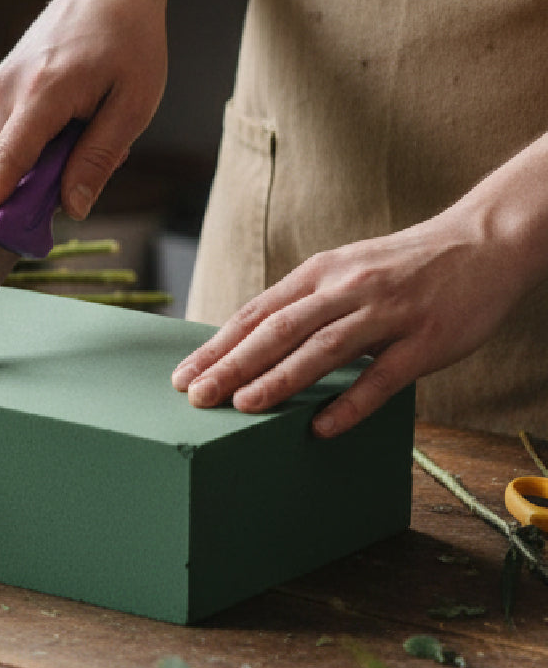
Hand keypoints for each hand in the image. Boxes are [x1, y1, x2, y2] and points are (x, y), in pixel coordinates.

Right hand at [0, 0, 169, 253]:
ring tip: (92, 128)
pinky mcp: (1, 86)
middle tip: (82, 185)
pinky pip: (13, 135)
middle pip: (5, 169)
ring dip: (44, 165)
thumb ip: (99, 158)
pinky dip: (40, 145)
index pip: (3, 166)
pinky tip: (75, 119)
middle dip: (34, 194)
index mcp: (42, 94)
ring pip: (10, 154)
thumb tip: (71, 207)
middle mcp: (7, 90)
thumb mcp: (134, 104)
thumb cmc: (130, 39)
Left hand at [170, 207, 526, 436]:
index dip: (219, 345)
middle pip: (278, 329)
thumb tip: (257, 340)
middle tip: (196, 395)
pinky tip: (321, 427)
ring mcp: (387, 313)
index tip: (184, 373)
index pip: (257, 312)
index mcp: (320, 272)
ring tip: (243, 406)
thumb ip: (307, 302)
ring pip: (322, 348)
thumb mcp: (346, 270)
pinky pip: (383, 376)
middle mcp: (346, 288)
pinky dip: (350, 402)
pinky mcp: (426, 339)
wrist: (483, 240)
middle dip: (232, 364)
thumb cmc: (404, 265)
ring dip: (279, 378)